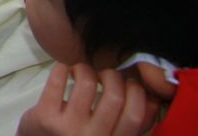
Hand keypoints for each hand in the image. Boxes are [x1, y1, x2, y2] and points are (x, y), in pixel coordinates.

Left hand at [17, 63, 158, 135]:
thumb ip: (130, 123)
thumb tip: (152, 97)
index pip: (135, 115)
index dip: (137, 92)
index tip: (130, 82)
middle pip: (114, 97)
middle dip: (113, 76)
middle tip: (105, 75)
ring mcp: (68, 128)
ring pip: (86, 84)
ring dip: (86, 70)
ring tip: (82, 72)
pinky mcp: (44, 117)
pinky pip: (56, 81)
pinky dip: (62, 68)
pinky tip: (64, 70)